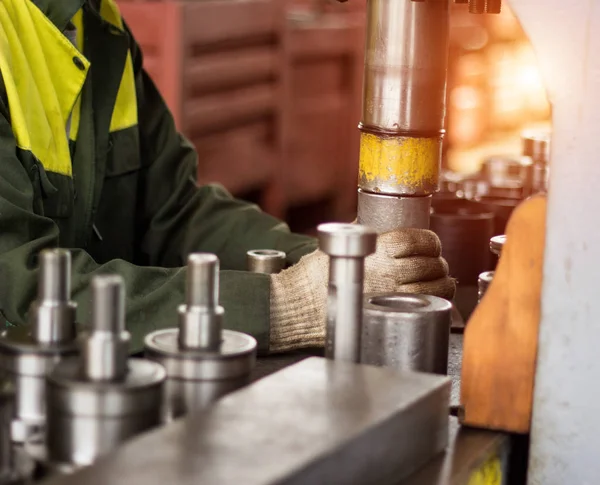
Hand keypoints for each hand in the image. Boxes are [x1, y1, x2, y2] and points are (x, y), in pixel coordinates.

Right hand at [269, 228, 454, 351]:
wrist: (296, 306)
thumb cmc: (310, 276)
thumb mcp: (336, 243)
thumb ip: (360, 231)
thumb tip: (375, 221)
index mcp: (376, 249)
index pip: (418, 240)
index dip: (430, 241)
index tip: (431, 243)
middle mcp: (387, 272)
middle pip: (430, 264)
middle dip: (438, 262)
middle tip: (436, 262)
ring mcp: (390, 296)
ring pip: (434, 287)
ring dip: (443, 282)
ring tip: (441, 280)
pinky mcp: (387, 316)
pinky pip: (424, 308)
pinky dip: (435, 302)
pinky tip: (434, 298)